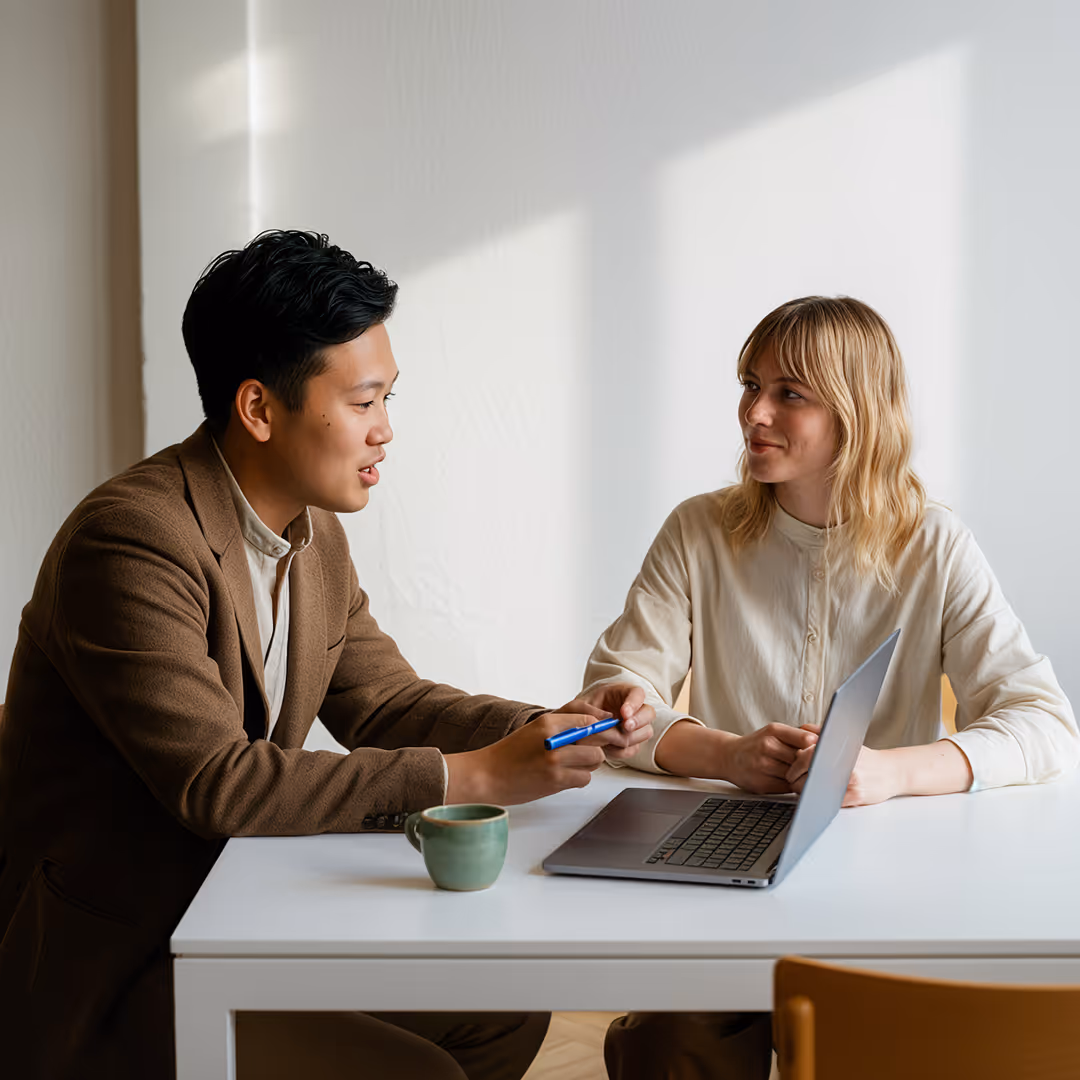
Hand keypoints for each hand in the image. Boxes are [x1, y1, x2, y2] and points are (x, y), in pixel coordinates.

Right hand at [444, 712, 607, 805]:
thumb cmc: (512, 752)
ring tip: (573, 763)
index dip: (601, 726)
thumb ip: (564, 724)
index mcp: (547, 721)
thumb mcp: (535, 729)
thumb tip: (596, 724)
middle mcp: (553, 738)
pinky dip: (579, 778)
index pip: (588, 719)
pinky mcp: (556, 781)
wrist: (488, 775)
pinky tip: (566, 775)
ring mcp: (555, 761)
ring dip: (589, 763)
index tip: (603, 732)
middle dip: (597, 745)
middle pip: (596, 740)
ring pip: (595, 760)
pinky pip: (585, 778)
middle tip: (588, 749)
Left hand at [559, 684, 654, 760]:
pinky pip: (633, 749)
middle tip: (624, 727)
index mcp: (623, 693)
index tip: (624, 713)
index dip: (634, 703)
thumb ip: (587, 710)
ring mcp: (635, 727)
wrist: (578, 727)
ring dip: (628, 737)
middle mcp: (634, 709)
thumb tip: (605, 719)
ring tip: (608, 738)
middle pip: (649, 713)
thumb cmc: (580, 712)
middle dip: (638, 721)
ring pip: (645, 732)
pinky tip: (607, 747)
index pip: (637, 693)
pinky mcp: (631, 743)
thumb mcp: (577, 706)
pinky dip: (620, 750)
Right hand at [716, 723, 818, 794]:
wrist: (729, 757)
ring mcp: (763, 766)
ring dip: (802, 777)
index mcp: (774, 731)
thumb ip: (798, 736)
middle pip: (804, 760)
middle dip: (810, 764)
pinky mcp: (762, 785)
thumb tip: (825, 743)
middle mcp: (767, 746)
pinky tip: (788, 781)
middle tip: (816, 765)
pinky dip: (793, 786)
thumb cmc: (757, 744)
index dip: (818, 748)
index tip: (823, 751)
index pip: (807, 739)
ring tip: (799, 773)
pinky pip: (788, 788)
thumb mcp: (775, 732)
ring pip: (797, 776)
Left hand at [787, 731, 972, 804]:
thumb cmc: (865, 758)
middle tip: (795, 784)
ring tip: (805, 792)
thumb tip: (802, 729)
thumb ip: (822, 732)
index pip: (803, 758)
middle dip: (796, 781)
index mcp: (837, 748)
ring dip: (806, 794)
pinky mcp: (856, 796)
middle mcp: (842, 763)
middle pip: (806, 775)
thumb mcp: (845, 739)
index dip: (794, 768)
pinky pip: (829, 803)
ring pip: (815, 791)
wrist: (893, 771)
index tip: (791, 772)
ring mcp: (849, 781)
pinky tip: (819, 801)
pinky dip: (820, 803)